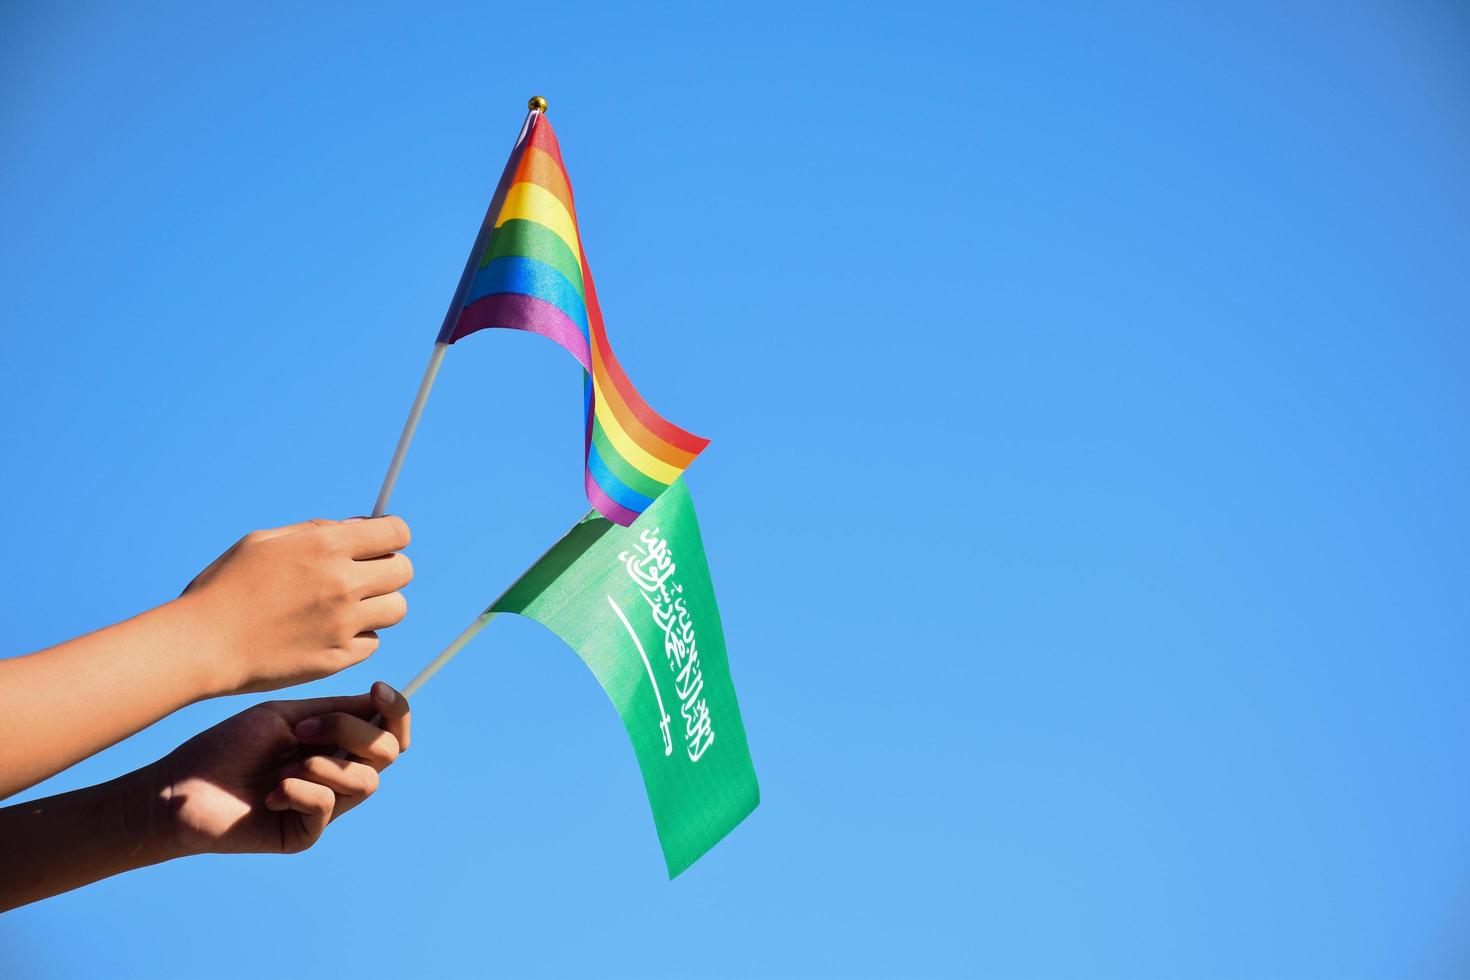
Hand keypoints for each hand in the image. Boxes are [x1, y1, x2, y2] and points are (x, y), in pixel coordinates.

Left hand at [160, 683, 409, 855]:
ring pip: (366, 782)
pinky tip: (270, 795)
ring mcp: (324, 806)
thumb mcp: (285, 716)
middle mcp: (338, 774)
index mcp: (336, 744)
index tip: (378, 689)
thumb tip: (378, 702)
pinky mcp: (305, 834)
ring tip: (281, 769)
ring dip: (322, 766)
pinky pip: (327, 806)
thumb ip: (335, 710)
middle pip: (388, 752)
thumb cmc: (227, 746)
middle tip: (301, 730)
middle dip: (350, 733)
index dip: (396, 710)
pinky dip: (300, 791)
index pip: (390, 731)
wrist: (181, 786)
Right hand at [181, 517, 412, 695]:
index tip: (378, 544)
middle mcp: (342, 583)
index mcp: (325, 546)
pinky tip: (330, 633)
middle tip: (361, 577)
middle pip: (404, 571)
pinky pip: (373, 643)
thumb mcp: (263, 541)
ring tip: (346, 607)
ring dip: (379, 605)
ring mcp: (343, 623)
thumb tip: (357, 527)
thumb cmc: (225, 588)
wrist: (201, 645)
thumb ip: (316, 532)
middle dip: (388, 569)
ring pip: (397, 609)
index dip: (391, 535)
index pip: (397, 532)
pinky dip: (358, 637)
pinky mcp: (338, 658)